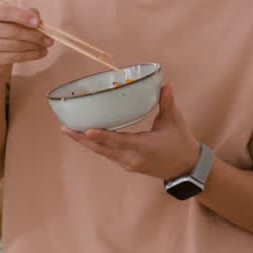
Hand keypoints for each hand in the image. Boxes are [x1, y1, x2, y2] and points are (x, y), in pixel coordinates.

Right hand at [0, 2, 52, 81]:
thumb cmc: (2, 33)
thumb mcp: (11, 19)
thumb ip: (24, 14)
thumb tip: (37, 17)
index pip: (6, 12)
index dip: (23, 16)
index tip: (38, 22)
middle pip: (12, 30)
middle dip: (34, 35)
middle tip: (49, 38)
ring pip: (15, 45)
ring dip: (35, 46)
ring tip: (46, 45)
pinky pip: (15, 57)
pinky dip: (31, 55)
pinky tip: (41, 53)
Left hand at [60, 84, 202, 181]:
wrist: (187, 168)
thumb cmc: (181, 143)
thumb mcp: (174, 122)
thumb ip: (167, 103)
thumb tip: (164, 84)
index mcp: (143, 147)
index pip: (118, 141)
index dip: (101, 135)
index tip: (86, 129)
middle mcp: (132, 158)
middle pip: (102, 149)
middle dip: (82, 139)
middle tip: (65, 128)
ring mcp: (128, 163)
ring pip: (102, 153)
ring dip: (85, 143)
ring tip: (69, 131)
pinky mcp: (128, 165)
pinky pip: (108, 155)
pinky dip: (96, 146)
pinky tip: (85, 138)